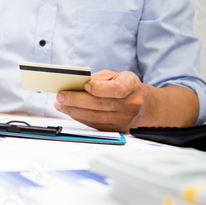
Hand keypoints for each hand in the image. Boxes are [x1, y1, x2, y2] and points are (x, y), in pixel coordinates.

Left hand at [54, 70, 198, 131]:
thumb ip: (100, 78)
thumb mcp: (118, 76)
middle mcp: (130, 105)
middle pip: (100, 105)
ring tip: (60, 104)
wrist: (145, 106)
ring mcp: (123, 119)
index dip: (100, 88)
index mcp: (132, 87)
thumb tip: (79, 84)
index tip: (85, 86)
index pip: (117, 90)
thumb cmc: (127, 86)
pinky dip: (79, 117)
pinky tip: (69, 111)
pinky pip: (94, 124)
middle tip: (60, 96)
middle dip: (77, 100)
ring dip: (73, 111)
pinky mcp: (116, 128)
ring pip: (95, 117)